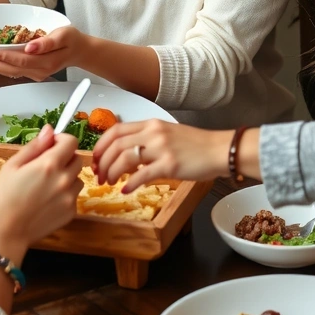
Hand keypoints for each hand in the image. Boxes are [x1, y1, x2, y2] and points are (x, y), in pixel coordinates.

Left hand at [0, 26, 91, 80]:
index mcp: (46, 62)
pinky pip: (14, 71)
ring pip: (10, 72)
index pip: (20, 60)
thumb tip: (29, 47)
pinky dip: (0, 66)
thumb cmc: (72, 40)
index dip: (2, 56)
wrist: (80, 51)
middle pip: (11, 69)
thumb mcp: (64, 35)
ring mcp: (35, 74)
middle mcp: (39, 71)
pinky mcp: (32, 72)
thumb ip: (47, 42)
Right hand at [0, 124, 82, 259]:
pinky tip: (47, 201)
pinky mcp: (71, 213)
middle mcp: (65, 179)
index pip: (72, 141)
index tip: (51, 146)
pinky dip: (65, 195)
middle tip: (46, 167)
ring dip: (67, 177)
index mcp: (50, 164)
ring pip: (77, 178)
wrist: (5, 234)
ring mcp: (70, 197)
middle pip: (77, 159)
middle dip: (65, 158)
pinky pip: (74, 196)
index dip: (62, 140)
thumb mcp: (12, 166)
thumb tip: (50, 130)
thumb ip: (35, 146)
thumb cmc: (3, 198)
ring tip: (46, 186)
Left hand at [93, 119, 229, 192]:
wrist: (219, 150)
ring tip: (110, 183)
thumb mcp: (168, 135)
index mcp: (151, 124)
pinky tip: (126, 190)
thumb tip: (125, 157)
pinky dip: (130, 184)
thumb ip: (146, 141)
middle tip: (99, 175)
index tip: (95, 159)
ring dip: (112, 172)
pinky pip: (142, 174)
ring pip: (124, 158)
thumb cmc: (196, 145)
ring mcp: (162, 148)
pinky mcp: (170, 164)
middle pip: (116, 144)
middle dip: (102, 162)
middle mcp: (154, 133)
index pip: (116, 130)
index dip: (100, 145)